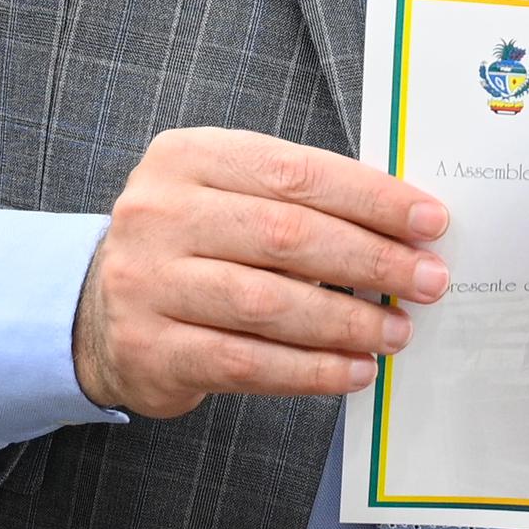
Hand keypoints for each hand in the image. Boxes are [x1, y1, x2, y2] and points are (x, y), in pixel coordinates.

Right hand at [69, 128, 450, 419]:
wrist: (98, 312)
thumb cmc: (193, 245)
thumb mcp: (228, 196)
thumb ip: (298, 199)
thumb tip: (402, 226)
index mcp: (188, 157)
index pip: (295, 172)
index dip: (371, 197)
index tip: (430, 222)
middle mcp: (159, 213)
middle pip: (287, 235)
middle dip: (371, 260)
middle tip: (428, 281)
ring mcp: (147, 283)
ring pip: (268, 304)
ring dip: (347, 321)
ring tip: (397, 331)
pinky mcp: (149, 349)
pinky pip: (246, 363)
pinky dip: (310, 371)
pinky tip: (353, 370)